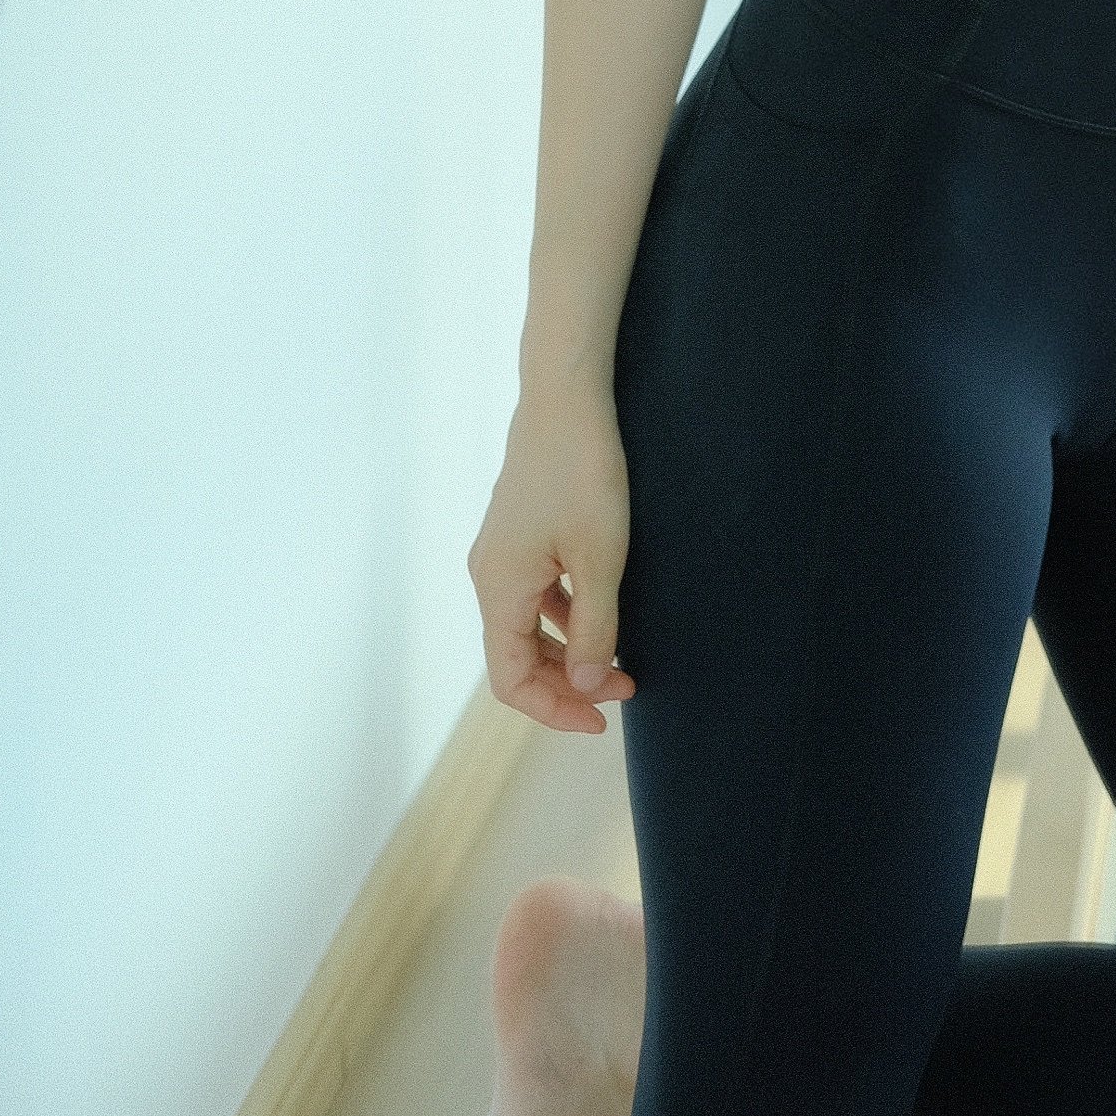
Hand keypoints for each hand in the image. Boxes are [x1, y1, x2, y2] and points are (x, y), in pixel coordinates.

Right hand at [468, 383, 639, 733]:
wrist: (566, 397)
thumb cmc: (584, 473)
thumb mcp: (600, 556)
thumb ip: (593, 627)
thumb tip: (584, 684)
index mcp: (499, 589)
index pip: (511, 680)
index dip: (554, 709)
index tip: (603, 718)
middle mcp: (489, 576)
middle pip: (517, 657)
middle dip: (568, 681)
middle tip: (626, 687)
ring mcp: (501, 554)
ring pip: (526, 626)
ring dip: (568, 650)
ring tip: (620, 658)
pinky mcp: (518, 533)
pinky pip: (534, 595)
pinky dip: (563, 617)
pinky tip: (600, 612)